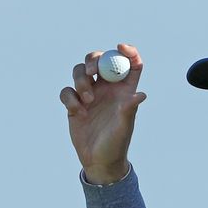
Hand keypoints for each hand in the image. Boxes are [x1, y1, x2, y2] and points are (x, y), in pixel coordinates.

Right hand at [60, 44, 146, 183]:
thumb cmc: (117, 144)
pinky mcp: (74, 104)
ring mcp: (90, 95)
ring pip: (80, 71)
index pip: (130, 64)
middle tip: (92, 71)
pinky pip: (67, 90)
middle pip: (99, 60)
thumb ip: (129, 109)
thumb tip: (141, 95)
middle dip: (93, 60)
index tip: (120, 47)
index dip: (127, 52)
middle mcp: (107, 89)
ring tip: (87, 100)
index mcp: (124, 90)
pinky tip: (78, 112)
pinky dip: (70, 98)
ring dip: (80, 80)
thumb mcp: (124, 127)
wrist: (99, 160)